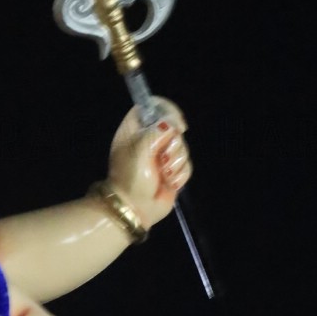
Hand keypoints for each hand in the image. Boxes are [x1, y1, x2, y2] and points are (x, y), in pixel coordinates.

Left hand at [106, 96, 191, 230]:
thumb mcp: (138, 150)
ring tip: (163, 175)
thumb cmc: (130, 179)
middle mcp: (150, 139)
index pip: (153, 106)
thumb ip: (155, 132)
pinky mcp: (173, 170)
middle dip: (173, 146)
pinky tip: (169, 183)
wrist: (134, 209)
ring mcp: (162, 155)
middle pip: (174, 128)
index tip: (176, 124)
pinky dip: (180, 175)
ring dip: (175, 163)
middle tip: (161, 159)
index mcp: (135, 130)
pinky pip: (187, 164)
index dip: (167, 110)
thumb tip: (172, 128)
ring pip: (183, 147)